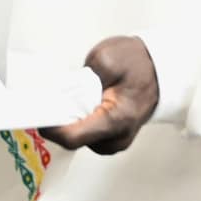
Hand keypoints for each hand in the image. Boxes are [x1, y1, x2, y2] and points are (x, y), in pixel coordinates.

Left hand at [41, 35, 159, 155]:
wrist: (162, 68)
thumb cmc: (137, 62)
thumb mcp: (105, 59)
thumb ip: (81, 81)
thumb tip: (61, 95)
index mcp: (116, 119)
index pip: (73, 137)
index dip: (51, 128)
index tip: (38, 114)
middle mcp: (117, 137)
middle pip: (75, 139)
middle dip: (60, 120)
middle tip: (54, 99)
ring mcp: (117, 140)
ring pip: (80, 138)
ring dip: (70, 120)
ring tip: (73, 98)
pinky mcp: (114, 138)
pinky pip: (88, 135)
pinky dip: (80, 121)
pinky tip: (82, 105)